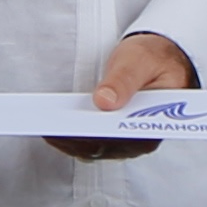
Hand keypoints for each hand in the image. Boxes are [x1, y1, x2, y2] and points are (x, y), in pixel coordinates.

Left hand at [56, 31, 200, 162]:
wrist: (159, 59)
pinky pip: (91, 142)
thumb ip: (124, 80)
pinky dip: (72, 136)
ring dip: (70, 138)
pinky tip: (56, 126)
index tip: (71, 127)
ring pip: (94, 147)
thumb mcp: (139, 61)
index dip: (94, 135)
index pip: (122, 137)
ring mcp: (127, 140)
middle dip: (76, 137)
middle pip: (104, 145)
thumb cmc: (153, 59)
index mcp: (156, 123)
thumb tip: (105, 101)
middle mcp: (141, 138)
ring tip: (47, 124)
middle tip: (50, 125)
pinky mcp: (114, 136)